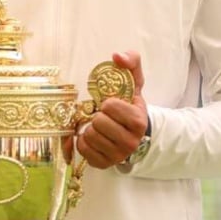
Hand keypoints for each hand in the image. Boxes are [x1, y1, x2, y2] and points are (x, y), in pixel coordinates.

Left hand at [77, 50, 149, 168]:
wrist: (136, 132)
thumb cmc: (131, 104)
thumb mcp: (135, 82)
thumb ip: (131, 62)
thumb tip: (116, 55)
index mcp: (138, 121)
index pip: (109, 107)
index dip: (107, 103)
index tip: (112, 104)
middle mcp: (130, 142)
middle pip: (97, 123)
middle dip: (98, 116)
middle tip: (104, 116)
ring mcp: (117, 155)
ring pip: (89, 137)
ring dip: (90, 128)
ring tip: (99, 126)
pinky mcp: (104, 164)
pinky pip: (82, 149)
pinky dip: (83, 141)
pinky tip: (93, 137)